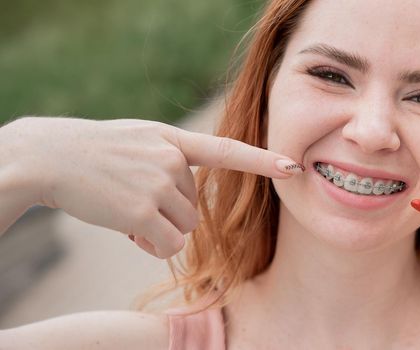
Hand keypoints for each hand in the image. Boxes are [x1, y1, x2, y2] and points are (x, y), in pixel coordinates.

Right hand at [11, 117, 302, 258]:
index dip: (262, 160)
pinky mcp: (142, 211)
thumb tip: (189, 204)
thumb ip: (172, 158)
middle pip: (194, 208)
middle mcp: (171, 159)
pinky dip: (149, 245)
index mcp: (173, 139)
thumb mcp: (140, 140)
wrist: (51, 156)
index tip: (294, 166)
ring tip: (127, 210)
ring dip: (158, 230)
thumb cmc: (96, 152)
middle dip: (169, 214)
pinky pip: (165, 245)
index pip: (227, 150)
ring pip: (183, 228)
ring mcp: (158, 184)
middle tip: (134, 200)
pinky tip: (126, 229)